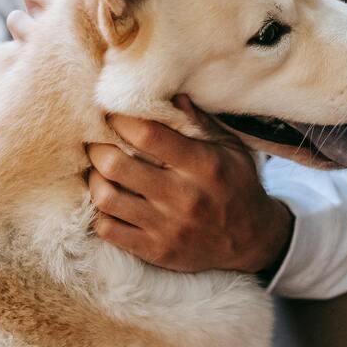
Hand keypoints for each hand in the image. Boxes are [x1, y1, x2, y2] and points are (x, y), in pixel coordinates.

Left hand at [87, 95, 293, 273]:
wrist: (252, 242)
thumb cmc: (238, 186)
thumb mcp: (230, 149)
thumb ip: (199, 122)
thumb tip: (171, 95)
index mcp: (202, 165)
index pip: (147, 135)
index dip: (121, 120)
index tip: (112, 114)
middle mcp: (182, 197)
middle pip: (116, 165)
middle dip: (98, 147)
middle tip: (97, 141)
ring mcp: (166, 227)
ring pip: (106, 198)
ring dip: (94, 179)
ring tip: (99, 170)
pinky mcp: (155, 251)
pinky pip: (108, 230)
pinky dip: (100, 212)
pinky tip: (108, 200)